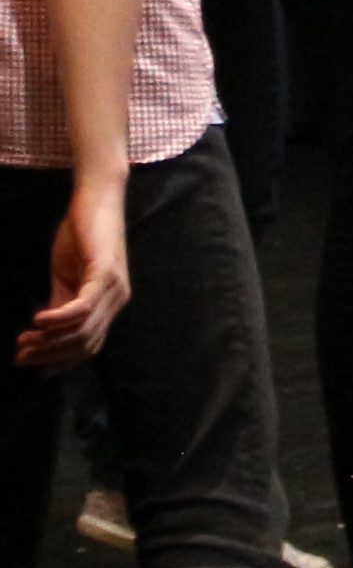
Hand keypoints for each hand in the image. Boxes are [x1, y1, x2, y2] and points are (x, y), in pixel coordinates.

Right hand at [18, 179, 127, 371]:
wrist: (95, 201)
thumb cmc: (81, 237)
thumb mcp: (67, 277)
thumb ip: (61, 303)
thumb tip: (46, 332)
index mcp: (110, 304)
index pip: (89, 346)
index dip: (60, 361)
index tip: (31, 366)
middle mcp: (118, 300)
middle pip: (85, 344)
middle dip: (50, 356)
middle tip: (20, 357)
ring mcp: (115, 287)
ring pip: (83, 331)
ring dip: (50, 341)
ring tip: (23, 341)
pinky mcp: (105, 272)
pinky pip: (84, 306)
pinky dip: (59, 319)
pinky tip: (37, 321)